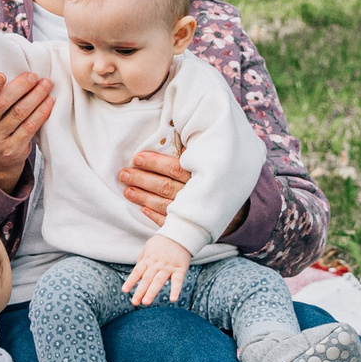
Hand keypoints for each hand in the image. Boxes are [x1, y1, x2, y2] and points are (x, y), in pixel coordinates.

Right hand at [0, 70, 53, 195]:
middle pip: (0, 104)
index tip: (1, 75)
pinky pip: (29, 127)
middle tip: (33, 75)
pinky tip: (49, 101)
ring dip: (35, 96)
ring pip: (18, 114)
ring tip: (46, 84)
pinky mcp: (12, 149)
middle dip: (19, 87)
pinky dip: (41, 112)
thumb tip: (9, 61)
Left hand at [120, 148, 253, 237]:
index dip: (154, 163)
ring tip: (127, 191)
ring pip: (163, 204)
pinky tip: (143, 209)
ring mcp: (191, 211)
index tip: (137, 158)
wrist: (236, 210)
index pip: (173, 168)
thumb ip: (193, 153)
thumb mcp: (210, 163)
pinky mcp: (189, 225)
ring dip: (143, 197)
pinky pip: (170, 222)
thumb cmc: (217, 179)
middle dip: (142, 179)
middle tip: (123, 174)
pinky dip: (155, 216)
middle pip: (164, 186)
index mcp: (200, 175)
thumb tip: (177, 136)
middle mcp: (195, 193)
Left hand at [122, 235, 193, 306]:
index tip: (125, 290)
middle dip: (140, 291)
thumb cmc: (162, 241)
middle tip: (134, 302)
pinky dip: (175, 290)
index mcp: (148, 259)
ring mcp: (168, 267)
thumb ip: (142, 259)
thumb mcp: (148, 247)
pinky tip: (173, 299)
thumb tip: (136, 272)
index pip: (137, 272)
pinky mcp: (180, 269)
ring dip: (152, 292)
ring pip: (159, 281)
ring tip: (146, 302)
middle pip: (146, 279)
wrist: (180, 233)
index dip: (131, 281)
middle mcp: (157, 264)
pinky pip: (177, 281)